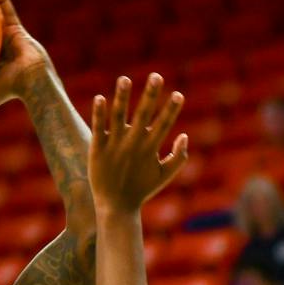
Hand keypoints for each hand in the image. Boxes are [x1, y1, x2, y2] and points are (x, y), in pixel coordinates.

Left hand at [88, 74, 189, 212]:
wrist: (115, 208)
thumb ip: (178, 158)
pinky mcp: (97, 149)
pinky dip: (99, 113)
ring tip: (124, 79)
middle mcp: (133, 144)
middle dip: (151, 95)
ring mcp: (115, 146)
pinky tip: (100, 97)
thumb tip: (185, 135)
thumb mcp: (164, 176)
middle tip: (156, 76)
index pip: (164, 124)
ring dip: (122, 97)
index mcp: (150, 149)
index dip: (172, 109)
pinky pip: (99, 128)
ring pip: (119, 116)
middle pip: (144, 115)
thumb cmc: (141, 191)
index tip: (178, 94)